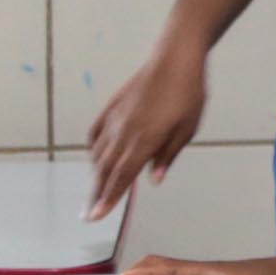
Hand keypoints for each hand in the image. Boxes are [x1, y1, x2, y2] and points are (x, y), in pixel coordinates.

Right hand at [87, 48, 207, 219]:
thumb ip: (167, 156)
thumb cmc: (188, 94)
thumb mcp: (187, 129)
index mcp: (144, 142)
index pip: (121, 177)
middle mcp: (124, 133)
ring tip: (93, 190)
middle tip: (88, 214)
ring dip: (95, 174)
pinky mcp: (113, 105)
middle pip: (105, 170)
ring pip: (99, 153)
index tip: (95, 216)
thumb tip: (154, 180)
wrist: (175, 58)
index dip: (108, 199)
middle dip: (96, 194)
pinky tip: (94, 155)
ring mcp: (116, 118)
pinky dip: (93, 147)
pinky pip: (96, 131)